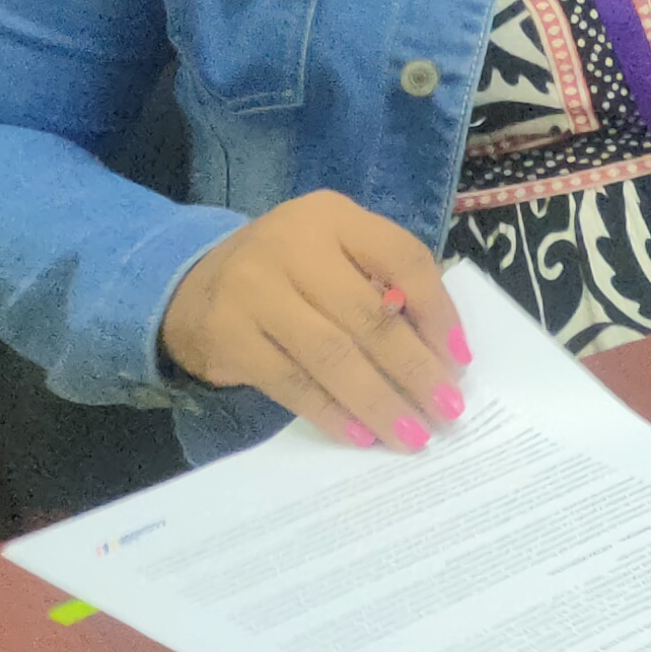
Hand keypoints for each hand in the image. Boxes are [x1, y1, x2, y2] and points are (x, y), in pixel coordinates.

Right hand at [157, 192, 467, 450]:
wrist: (189, 284)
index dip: (439, 312)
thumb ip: (379, 284)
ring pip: (331, 355)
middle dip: (415, 370)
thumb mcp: (333, 254)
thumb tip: (440, 352)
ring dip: (378, 401)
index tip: (461, 361)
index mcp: (333, 217)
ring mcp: (254, 290)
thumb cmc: (286, 274)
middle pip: (369, 315)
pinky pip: (291, 382)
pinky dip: (331, 412)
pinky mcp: (227, 335)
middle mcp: (292, 245)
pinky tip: (360, 435)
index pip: (403, 258)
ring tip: (411, 434)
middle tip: (447, 411)